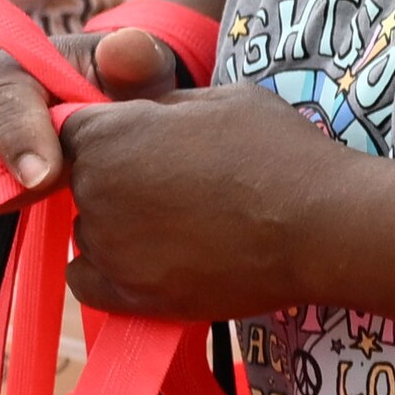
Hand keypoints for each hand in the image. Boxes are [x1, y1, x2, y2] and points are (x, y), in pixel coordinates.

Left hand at [44, 86, 366, 320]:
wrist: (321, 226)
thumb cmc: (278, 151)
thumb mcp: (219, 99)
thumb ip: (164, 105)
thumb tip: (144, 115)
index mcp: (109, 134)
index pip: (73, 129)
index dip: (111, 132)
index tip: (146, 142)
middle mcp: (96, 191)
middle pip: (81, 180)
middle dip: (115, 175)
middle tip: (173, 182)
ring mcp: (111, 248)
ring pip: (89, 230)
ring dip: (117, 224)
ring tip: (178, 222)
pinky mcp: (133, 296)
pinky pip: (88, 282)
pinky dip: (108, 271)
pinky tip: (149, 258)